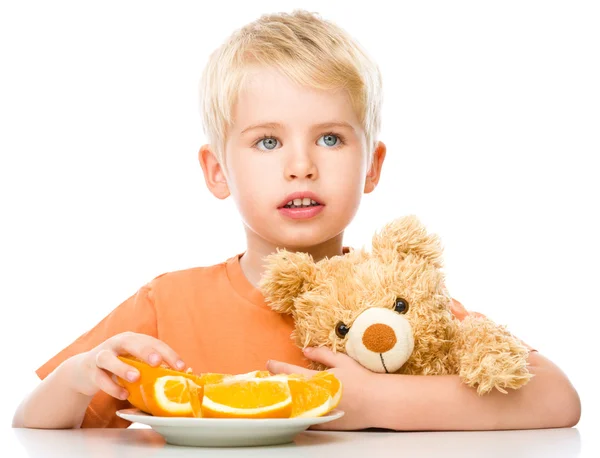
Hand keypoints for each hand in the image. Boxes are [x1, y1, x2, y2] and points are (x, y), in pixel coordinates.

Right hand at [68, 331, 183, 399]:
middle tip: (157, 362)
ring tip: (136, 378)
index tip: (181, 366)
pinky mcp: (90, 370)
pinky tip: (123, 394)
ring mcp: (101, 355)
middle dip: (145, 351)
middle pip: (131, 343)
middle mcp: (116, 343)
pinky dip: (111, 387)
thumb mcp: (135, 362)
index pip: (154, 342)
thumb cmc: (119, 365)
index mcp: (133, 339)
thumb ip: (153, 366)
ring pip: (108, 358)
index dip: (168, 353)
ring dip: (123, 368)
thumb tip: (183, 374)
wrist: (85, 370)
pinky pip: (99, 378)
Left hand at [267, 347, 375, 429]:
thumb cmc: (362, 379)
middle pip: (288, 391)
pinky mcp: (325, 423)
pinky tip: (294, 408)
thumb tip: (305, 350)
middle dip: (278, 384)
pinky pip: (306, 419)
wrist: (378, 402)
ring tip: (280, 393)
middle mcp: (316, 397)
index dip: (277, 367)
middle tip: (269, 379)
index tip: (269, 363)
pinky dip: (298, 413)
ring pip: (294, 407)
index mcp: (318, 380)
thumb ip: (322, 354)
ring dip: (286, 399)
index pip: (291, 372)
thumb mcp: (342, 361)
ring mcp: (319, 412)